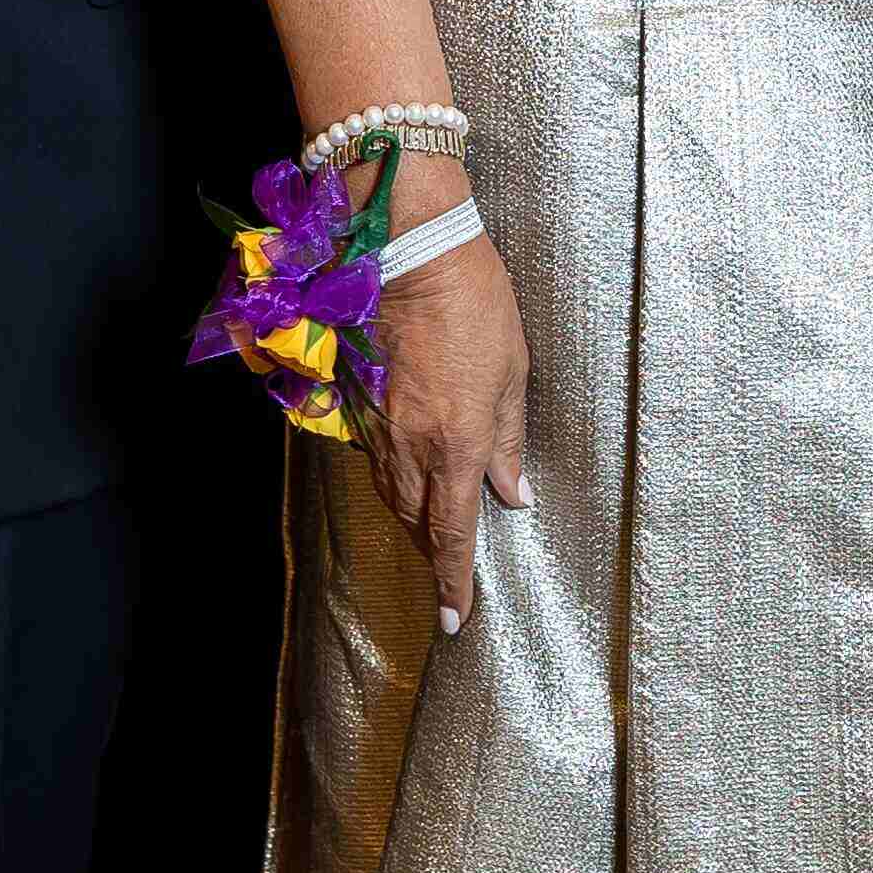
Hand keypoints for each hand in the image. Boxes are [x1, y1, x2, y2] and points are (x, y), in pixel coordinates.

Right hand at [366, 160, 527, 636]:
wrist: (411, 254)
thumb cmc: (476, 305)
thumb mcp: (512, 375)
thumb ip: (509, 442)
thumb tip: (512, 495)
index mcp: (458, 443)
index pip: (454, 534)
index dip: (455, 580)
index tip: (457, 619)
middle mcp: (413, 445)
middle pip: (417, 524)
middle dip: (434, 557)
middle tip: (450, 581)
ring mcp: (380, 426)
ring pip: (393, 496)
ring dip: (412, 524)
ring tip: (432, 538)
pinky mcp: (361, 404)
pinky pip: (377, 462)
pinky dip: (394, 483)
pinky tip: (408, 480)